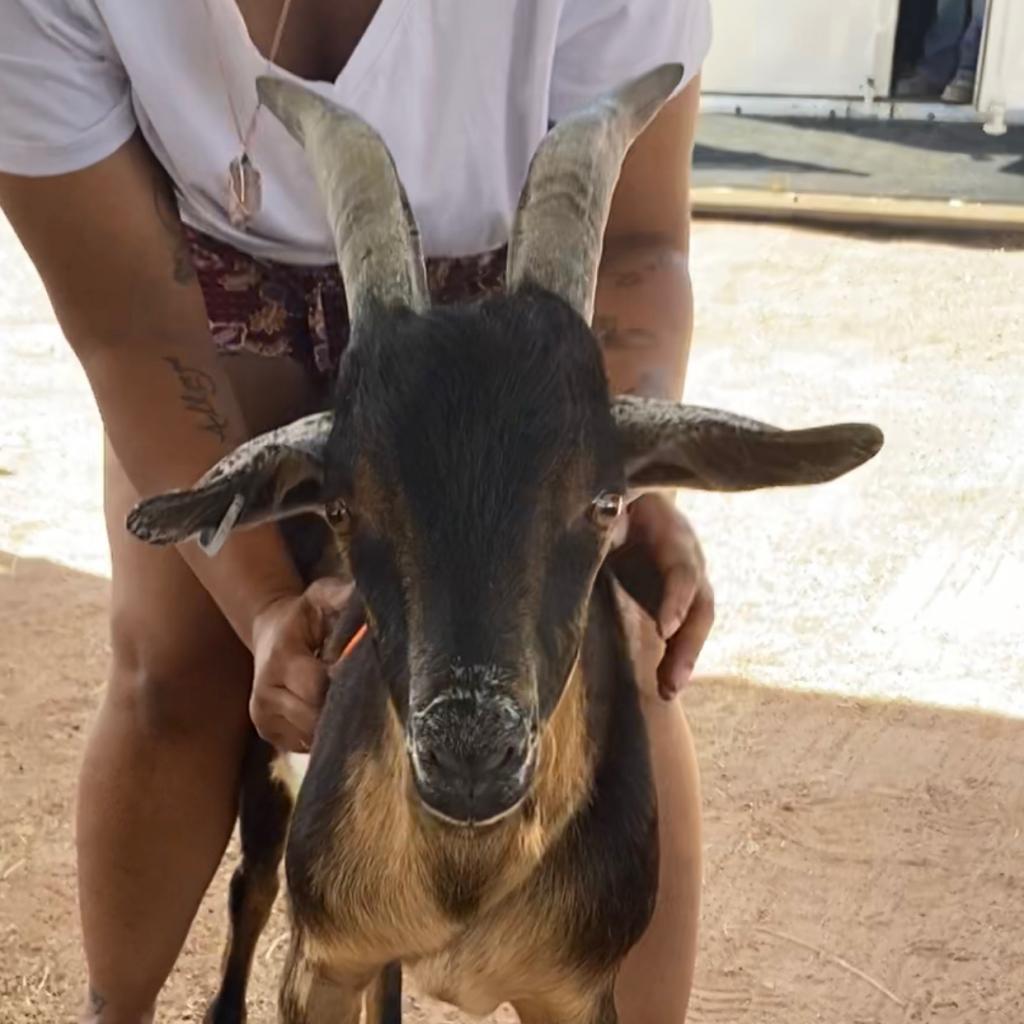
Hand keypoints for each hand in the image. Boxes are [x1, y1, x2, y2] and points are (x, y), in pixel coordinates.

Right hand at [250, 578, 356, 751]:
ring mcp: (263, 718)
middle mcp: (265, 693)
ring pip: (312, 735)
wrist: (269, 632)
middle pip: (315, 717)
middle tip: (368, 696)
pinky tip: (332, 713)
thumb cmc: (303, 614)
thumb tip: (369, 603)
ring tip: (351, 703)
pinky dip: (323, 733)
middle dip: (345, 708)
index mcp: (280, 659)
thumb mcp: (321, 596)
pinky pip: (305, 745)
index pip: (318, 687)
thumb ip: (342, 598)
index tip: (368, 676)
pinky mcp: (268, 733)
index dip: (346, 685)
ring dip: (336, 724)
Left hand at [609, 493, 714, 699]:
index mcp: (674, 535)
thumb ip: (609, 519)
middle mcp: (690, 561)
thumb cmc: (618, 497)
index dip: (676, 600)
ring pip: (696, 625)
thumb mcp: (612, 502)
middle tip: (671, 681)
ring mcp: (689, 582)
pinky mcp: (676, 599)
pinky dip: (674, 658)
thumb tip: (605, 525)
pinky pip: (682, 632)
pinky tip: (663, 687)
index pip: (682, 572)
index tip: (664, 630)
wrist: (636, 497)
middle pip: (700, 607)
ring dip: (684, 660)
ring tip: (667, 692)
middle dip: (688, 645)